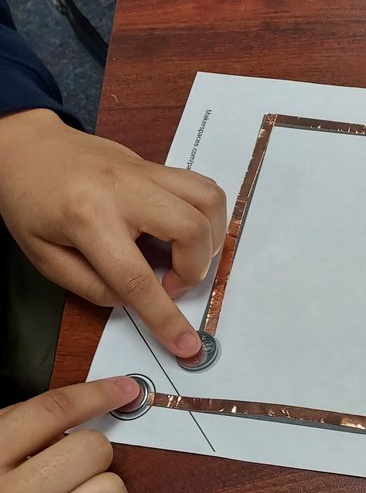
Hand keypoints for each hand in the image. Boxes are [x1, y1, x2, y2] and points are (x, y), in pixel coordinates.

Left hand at [0, 109, 225, 358]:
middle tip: (172, 282)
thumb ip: (91, 287)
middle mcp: (125, 190)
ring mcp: (146, 172)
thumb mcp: (44, 256)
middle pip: (190, 230)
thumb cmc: (29, 202)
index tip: (187, 345)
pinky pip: (203, 186)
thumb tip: (134, 300)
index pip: (136, 277)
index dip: (165, 317)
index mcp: (87, 218)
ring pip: (209, 201)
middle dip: (195, 269)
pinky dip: (209, 215)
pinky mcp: (157, 166)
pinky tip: (190, 232)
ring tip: (188, 257)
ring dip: (211, 239)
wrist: (26, 146)